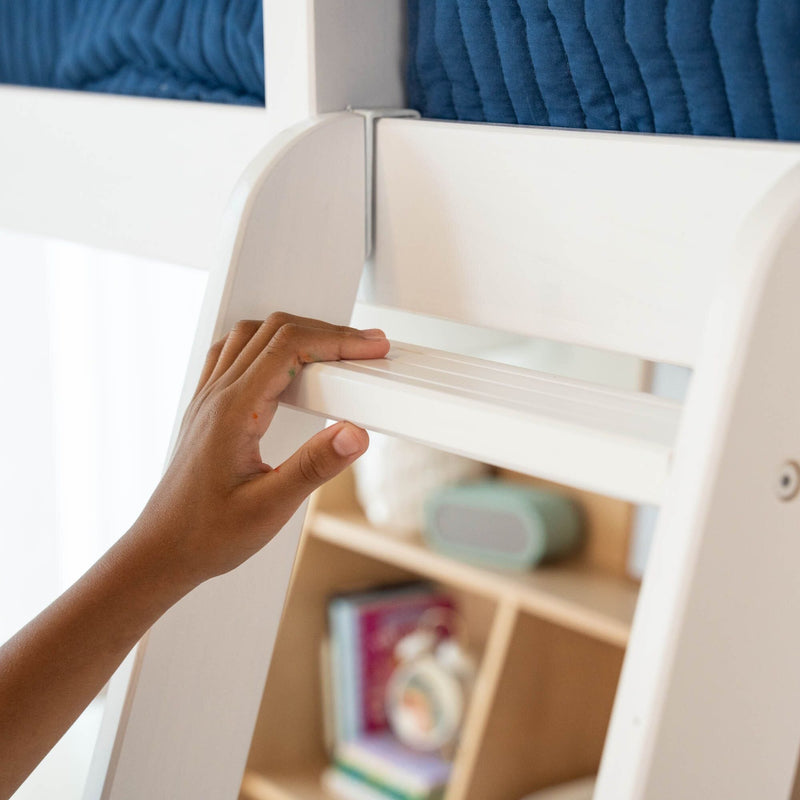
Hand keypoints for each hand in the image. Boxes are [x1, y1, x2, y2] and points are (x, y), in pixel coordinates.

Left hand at [130, 312, 388, 589]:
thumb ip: (314, 467)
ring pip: (252, 334)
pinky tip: (282, 362)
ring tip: (332, 350)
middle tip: (364, 347)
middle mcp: (218, 395)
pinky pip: (233, 352)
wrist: (162, 551)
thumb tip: (355, 434)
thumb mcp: (269, 507)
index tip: (370, 346)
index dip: (338, 339)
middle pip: (274, 330)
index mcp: (234, 411)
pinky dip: (266, 343)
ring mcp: (208, 398)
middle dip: (326, 331)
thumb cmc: (206, 535)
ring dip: (296, 332)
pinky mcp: (207, 408)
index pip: (289, 347)